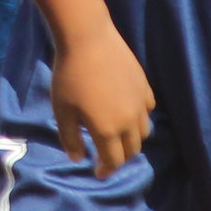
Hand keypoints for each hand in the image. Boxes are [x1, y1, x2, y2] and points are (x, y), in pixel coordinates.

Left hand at [49, 22, 153, 177]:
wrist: (87, 37)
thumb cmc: (69, 74)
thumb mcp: (61, 110)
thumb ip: (70, 138)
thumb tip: (78, 158)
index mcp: (107, 130)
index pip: (113, 161)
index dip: (105, 170)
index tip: (98, 172)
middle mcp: (129, 121)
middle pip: (131, 150)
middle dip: (119, 157)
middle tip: (107, 155)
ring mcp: (140, 103)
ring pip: (144, 132)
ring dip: (132, 139)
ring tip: (118, 136)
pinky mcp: (145, 86)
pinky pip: (148, 109)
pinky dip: (140, 117)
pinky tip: (128, 111)